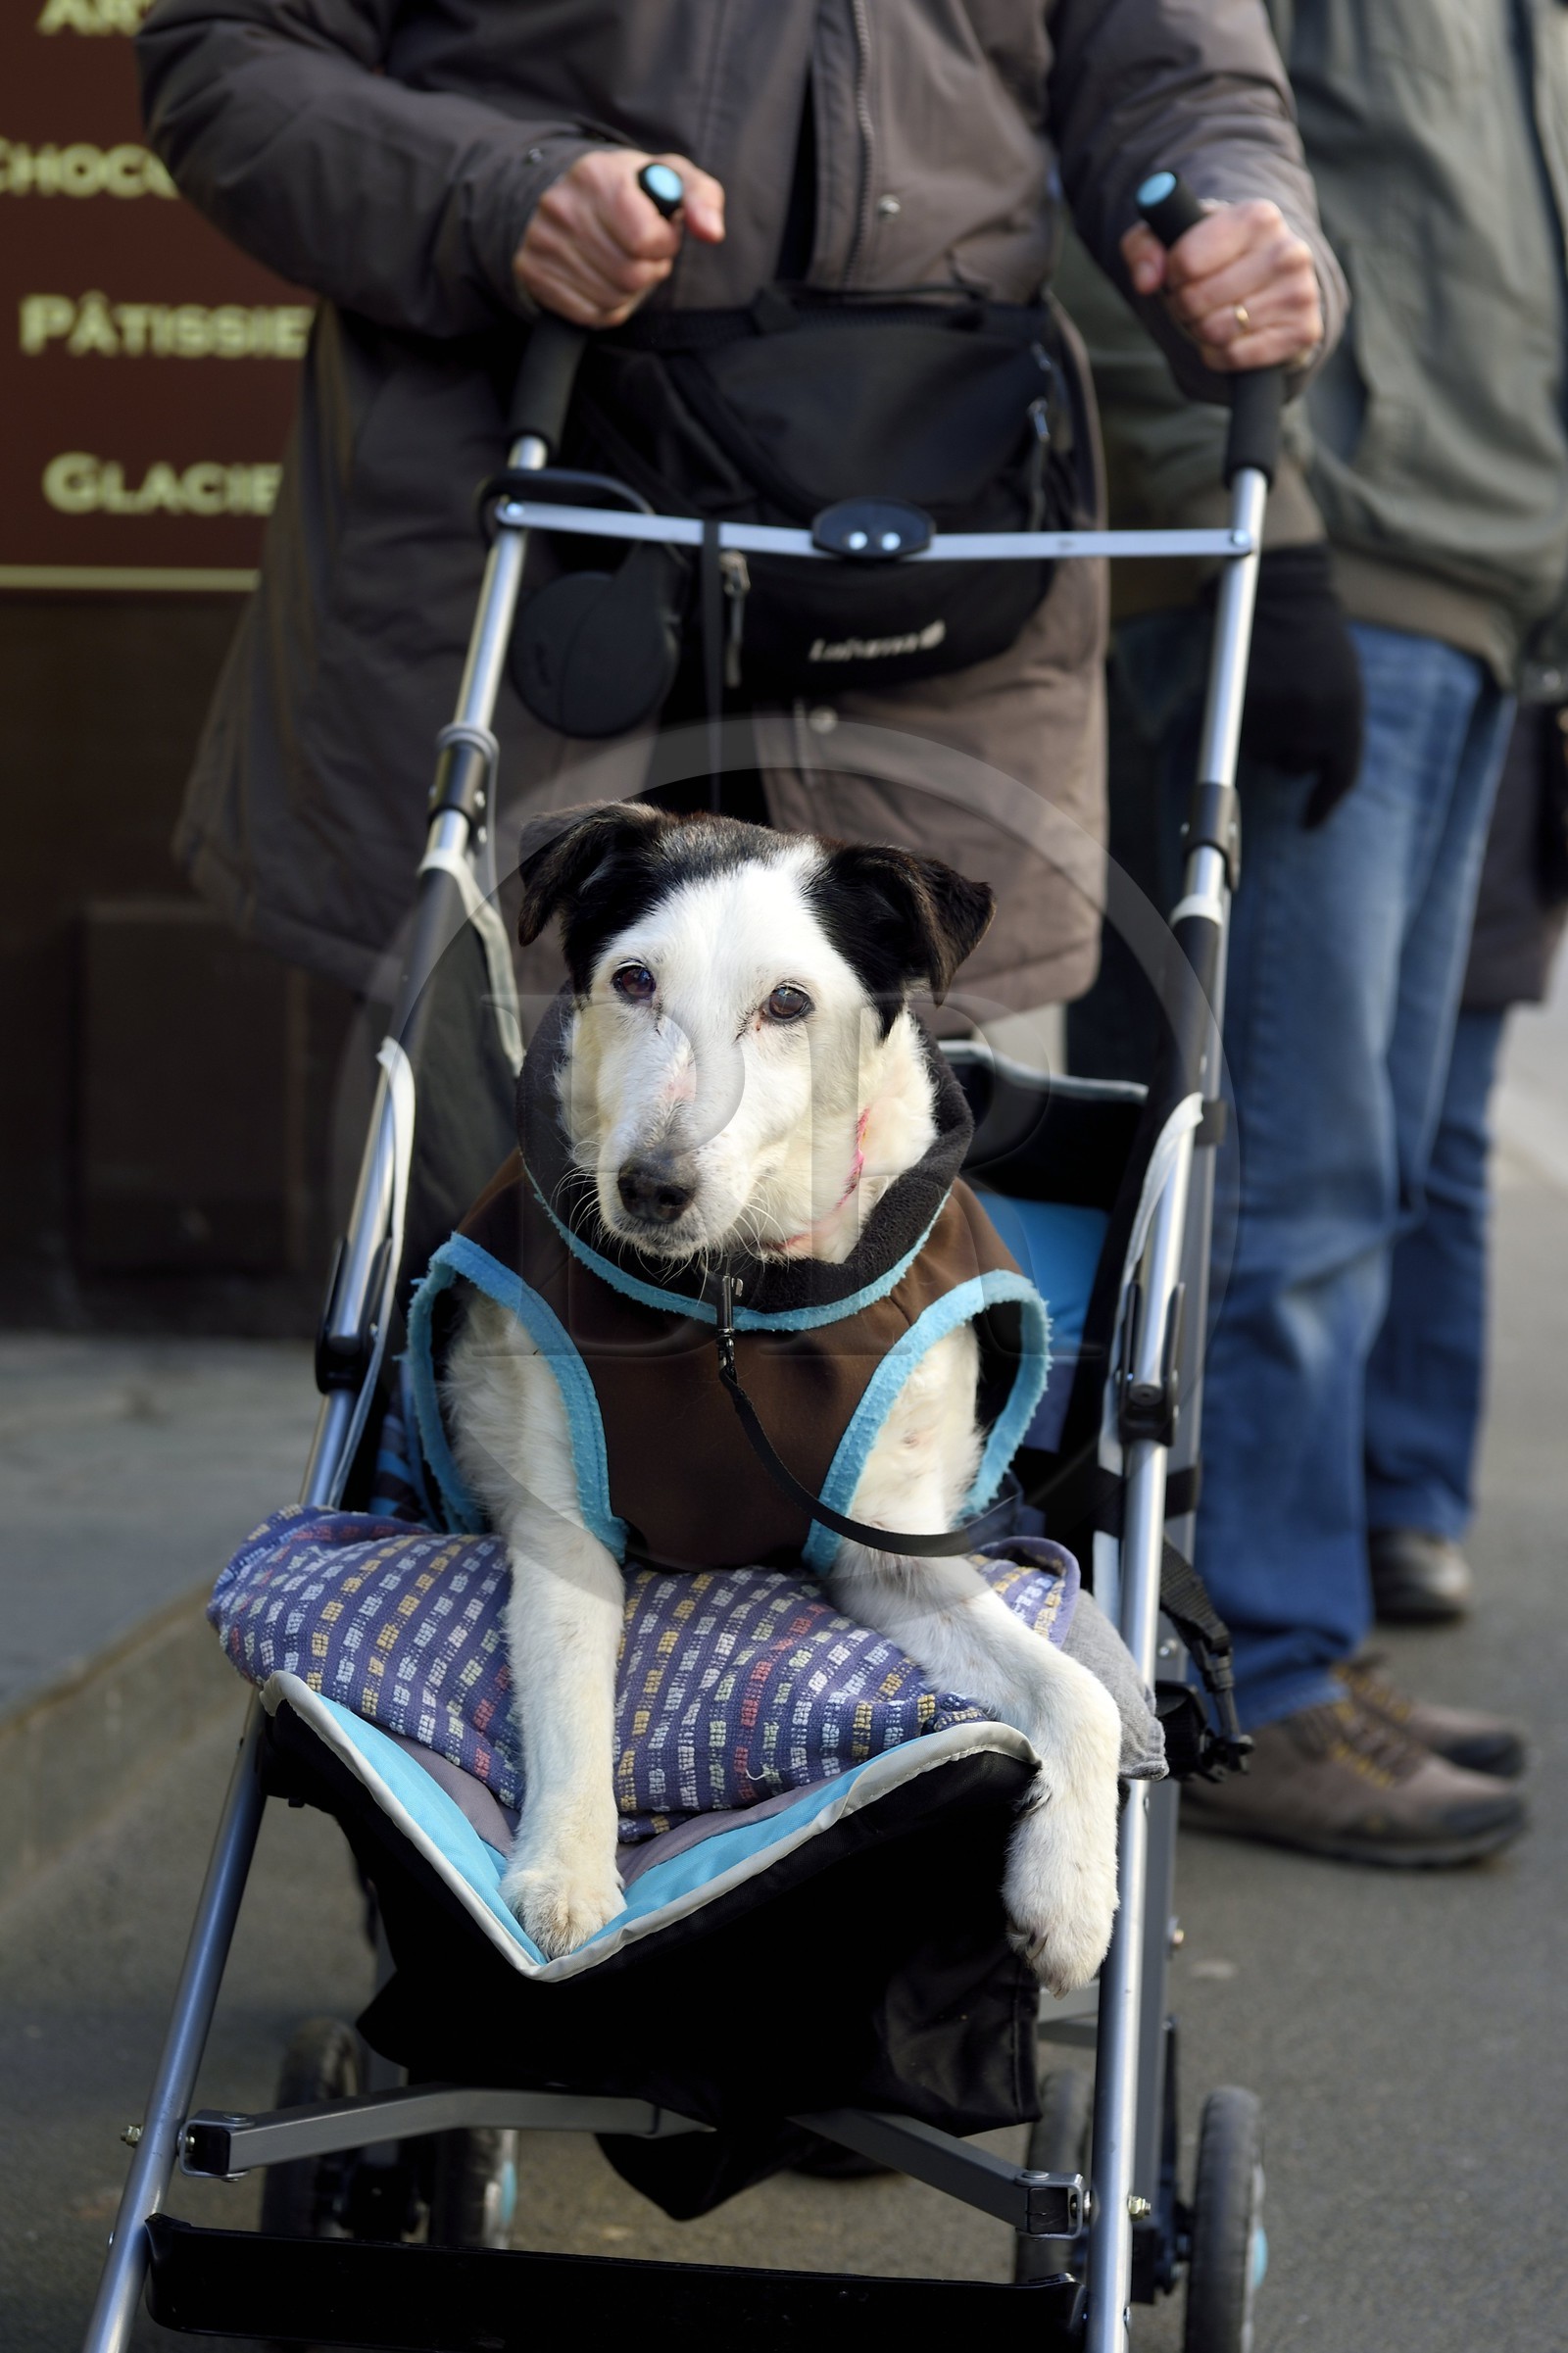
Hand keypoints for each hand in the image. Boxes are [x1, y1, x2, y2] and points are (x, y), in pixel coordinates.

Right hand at [514, 147, 724, 327]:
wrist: (570, 195)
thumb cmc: (633, 190)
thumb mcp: (671, 177)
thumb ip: (701, 197)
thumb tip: (711, 232)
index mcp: (596, 175)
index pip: (644, 238)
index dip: (664, 245)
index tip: (663, 234)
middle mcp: (561, 206)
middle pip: (630, 274)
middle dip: (649, 269)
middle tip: (644, 252)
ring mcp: (542, 241)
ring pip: (611, 297)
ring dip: (630, 290)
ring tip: (625, 261)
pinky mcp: (532, 272)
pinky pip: (590, 314)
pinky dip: (607, 305)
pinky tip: (605, 278)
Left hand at [1120, 198, 1321, 371]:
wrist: (1268, 280)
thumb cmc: (1214, 255)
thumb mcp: (1173, 238)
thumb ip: (1144, 248)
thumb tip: (1147, 282)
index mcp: (1258, 216)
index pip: (1185, 261)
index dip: (1171, 276)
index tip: (1178, 274)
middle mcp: (1288, 251)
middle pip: (1196, 299)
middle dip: (1182, 306)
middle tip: (1191, 300)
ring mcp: (1301, 293)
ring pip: (1215, 331)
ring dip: (1200, 331)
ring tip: (1211, 314)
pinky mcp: (1303, 332)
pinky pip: (1235, 357)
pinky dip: (1218, 355)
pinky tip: (1228, 337)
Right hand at [1226, 544, 1364, 826]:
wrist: (1283, 596)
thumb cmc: (1316, 641)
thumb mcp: (1344, 684)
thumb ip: (1336, 727)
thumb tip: (1321, 775)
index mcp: (1347, 714)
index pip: (1339, 776)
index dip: (1323, 804)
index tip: (1310, 822)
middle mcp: (1314, 719)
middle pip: (1297, 766)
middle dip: (1292, 752)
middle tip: (1290, 718)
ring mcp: (1277, 713)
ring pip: (1264, 755)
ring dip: (1266, 737)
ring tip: (1273, 696)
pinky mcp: (1243, 705)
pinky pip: (1241, 737)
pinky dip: (1246, 725)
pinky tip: (1255, 695)